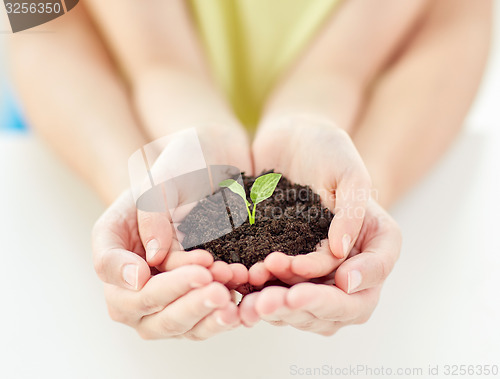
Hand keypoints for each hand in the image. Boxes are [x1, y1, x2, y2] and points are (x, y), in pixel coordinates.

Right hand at [92, 191, 239, 338]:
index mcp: (112, 249)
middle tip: (208, 282)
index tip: (146, 270)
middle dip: (178, 297)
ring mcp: (158, 306)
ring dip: (201, 311)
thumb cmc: (173, 184)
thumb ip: (152, 213)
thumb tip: (155, 257)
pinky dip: (219, 319)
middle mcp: (129, 286)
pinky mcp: (190, 313)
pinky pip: (202, 326)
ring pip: (174, 325)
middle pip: (142, 307)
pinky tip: (237, 310)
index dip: (125, 272)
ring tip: (225, 294)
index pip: (108, 266)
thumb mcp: (161, 183)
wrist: (200, 193)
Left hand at [249, 115, 370, 285]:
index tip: (343, 279)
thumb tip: (340, 252)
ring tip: (258, 296)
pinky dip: (261, 290)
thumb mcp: (347, 170)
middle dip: (314, 302)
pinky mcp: (283, 263)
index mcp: (374, 236)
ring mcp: (314, 265)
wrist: (289, 141)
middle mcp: (347, 259)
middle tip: (287, 298)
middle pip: (342, 300)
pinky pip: (275, 286)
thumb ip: (351, 210)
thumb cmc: (326, 149)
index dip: (364, 278)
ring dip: (283, 303)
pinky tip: (243, 283)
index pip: (378, 267)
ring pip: (306, 301)